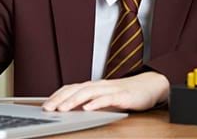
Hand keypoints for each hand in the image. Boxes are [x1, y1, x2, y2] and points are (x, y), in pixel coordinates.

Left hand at [42, 72, 169, 111]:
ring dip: (74, 100)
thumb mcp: (105, 98)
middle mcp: (101, 85)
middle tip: (48, 109)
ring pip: (89, 92)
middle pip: (77, 89)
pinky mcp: (123, 95)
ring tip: (62, 109)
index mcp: (95, 86)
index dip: (57, 95)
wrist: (152, 86)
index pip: (72, 88)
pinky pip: (108, 98)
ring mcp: (112, 89)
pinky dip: (97, 102)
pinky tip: (88, 108)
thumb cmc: (127, 93)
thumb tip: (69, 111)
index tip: (45, 105)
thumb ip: (90, 102)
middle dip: (60, 99)